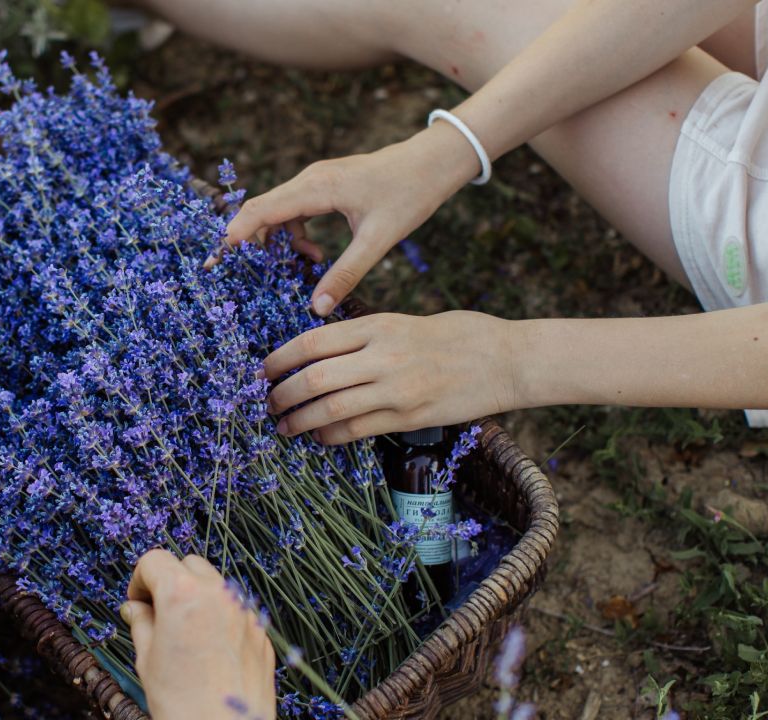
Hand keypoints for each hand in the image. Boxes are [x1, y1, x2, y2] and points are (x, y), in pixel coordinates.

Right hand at [121, 550, 275, 719]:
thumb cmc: (183, 702)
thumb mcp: (147, 659)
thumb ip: (141, 622)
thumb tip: (136, 608)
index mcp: (183, 593)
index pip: (154, 560)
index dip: (139, 580)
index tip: (137, 601)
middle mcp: (218, 593)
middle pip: (188, 565)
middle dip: (171, 582)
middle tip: (159, 614)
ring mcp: (245, 611)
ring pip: (216, 584)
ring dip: (198, 596)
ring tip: (186, 633)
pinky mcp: (261, 631)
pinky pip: (236, 610)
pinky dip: (220, 617)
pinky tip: (210, 649)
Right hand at [222, 123, 480, 316]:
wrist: (434, 161)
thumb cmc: (410, 194)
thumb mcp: (378, 240)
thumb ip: (346, 274)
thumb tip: (316, 309)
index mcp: (316, 188)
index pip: (261, 210)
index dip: (235, 235)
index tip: (214, 260)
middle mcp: (309, 179)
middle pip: (263, 210)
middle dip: (250, 242)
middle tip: (241, 275)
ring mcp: (315, 179)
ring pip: (278, 211)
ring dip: (280, 241)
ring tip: (305, 265)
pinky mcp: (324, 184)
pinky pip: (295, 210)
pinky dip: (295, 233)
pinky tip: (316, 254)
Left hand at [264, 312, 517, 443]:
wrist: (505, 359)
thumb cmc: (455, 335)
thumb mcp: (404, 322)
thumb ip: (364, 337)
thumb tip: (321, 354)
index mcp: (378, 326)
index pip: (313, 342)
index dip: (280, 359)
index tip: (262, 371)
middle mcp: (383, 356)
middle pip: (314, 378)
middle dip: (283, 394)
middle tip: (267, 404)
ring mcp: (396, 390)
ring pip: (330, 409)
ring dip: (299, 421)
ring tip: (284, 426)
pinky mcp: (410, 418)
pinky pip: (357, 430)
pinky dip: (330, 436)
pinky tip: (318, 437)